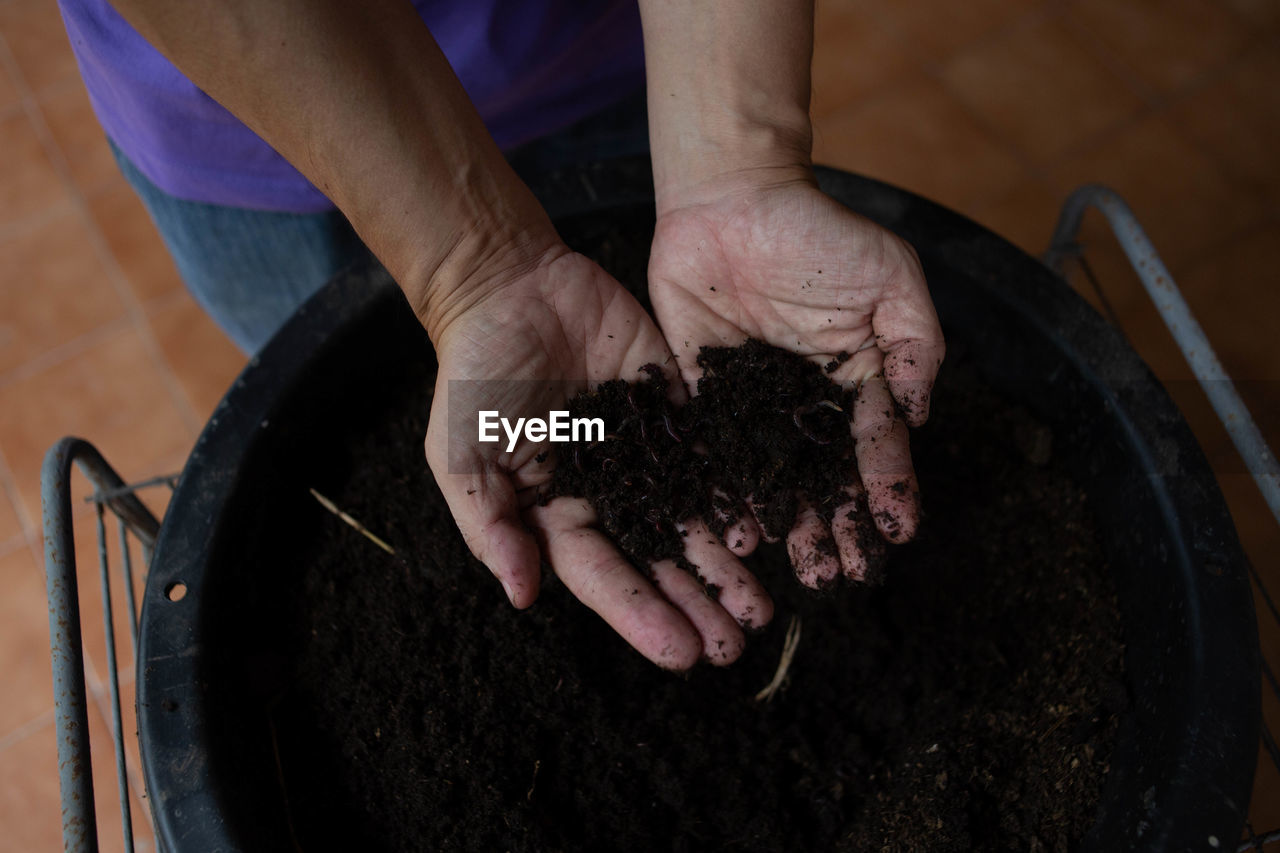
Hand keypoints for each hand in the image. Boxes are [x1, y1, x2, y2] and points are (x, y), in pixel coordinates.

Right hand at [425, 245, 770, 668]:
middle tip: (737, 647)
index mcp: (558, 515)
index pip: (606, 577)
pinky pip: (713, 457)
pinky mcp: (676, 411)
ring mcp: (647, 455)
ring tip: (763, 609)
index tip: (684, 655)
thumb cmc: (473, 377)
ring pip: (694, 519)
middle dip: (697, 605)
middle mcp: (610, 496)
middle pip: (660, 561)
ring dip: (726, 567)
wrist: (511, 288)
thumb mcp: (462, 454)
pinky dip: (739, 493)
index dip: (643, 616)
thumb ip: (490, 524)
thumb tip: (523, 596)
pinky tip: (767, 527)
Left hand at [648, 177, 944, 585]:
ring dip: (786, 522)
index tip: (897, 532)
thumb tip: (920, 417)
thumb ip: (915, 345)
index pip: (875, 445)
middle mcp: (806, 403)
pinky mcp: (703, 395)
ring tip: (797, 567)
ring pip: (772, 475)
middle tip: (840, 574)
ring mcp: (754, 404)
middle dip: (835, 526)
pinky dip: (725, 490)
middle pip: (823, 476)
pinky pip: (715, 451)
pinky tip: (735, 528)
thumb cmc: (819, 231)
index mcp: (856, 380)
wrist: (732, 198)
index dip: (888, 489)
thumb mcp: (891, 276)